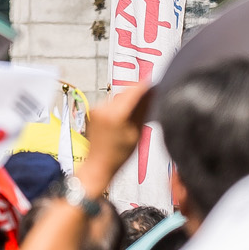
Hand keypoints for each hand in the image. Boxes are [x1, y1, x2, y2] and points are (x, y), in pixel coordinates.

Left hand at [76, 82, 149, 197]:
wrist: (98, 165)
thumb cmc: (117, 155)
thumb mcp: (136, 134)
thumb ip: (143, 111)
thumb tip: (151, 95)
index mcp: (115, 115)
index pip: (133, 91)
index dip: (145, 86)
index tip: (155, 84)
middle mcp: (103, 108)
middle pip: (125, 92)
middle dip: (138, 92)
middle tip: (151, 96)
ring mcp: (96, 108)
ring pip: (118, 95)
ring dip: (129, 97)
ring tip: (138, 107)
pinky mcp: (94, 110)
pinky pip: (111, 101)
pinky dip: (120, 103)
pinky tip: (126, 113)